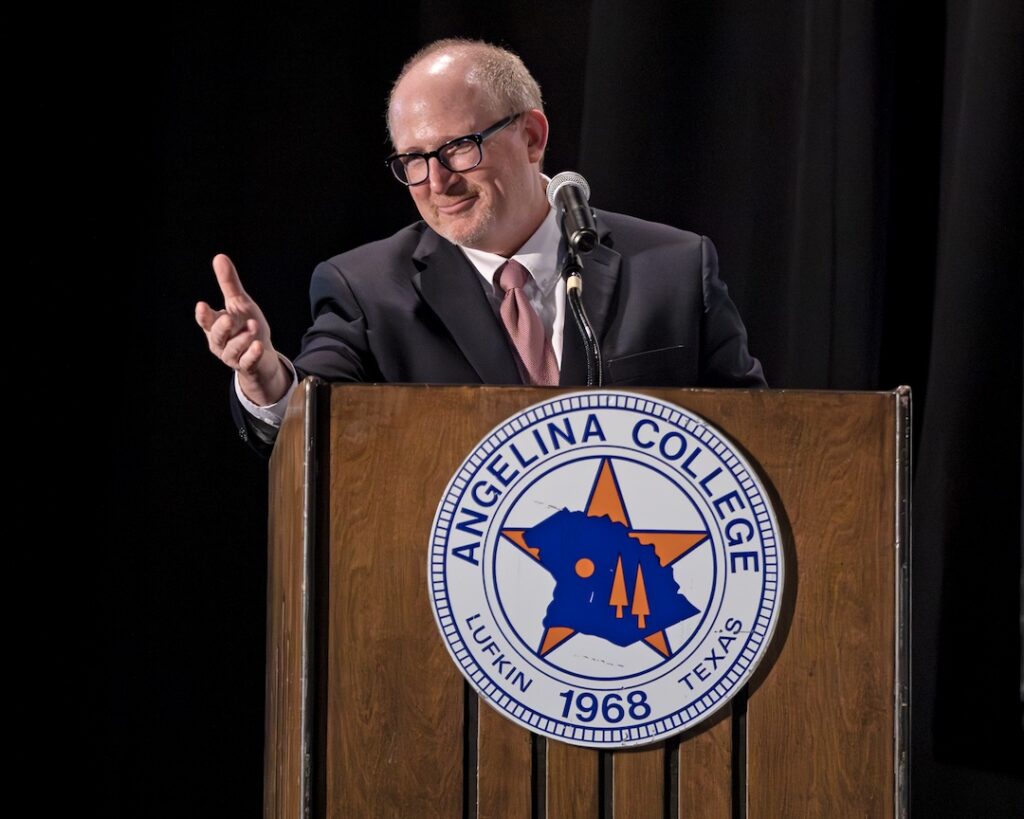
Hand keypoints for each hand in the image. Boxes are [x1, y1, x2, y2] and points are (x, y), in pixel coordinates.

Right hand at [195, 254, 289, 405]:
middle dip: (222, 328)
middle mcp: (220, 342)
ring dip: (243, 339)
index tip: (203, 305)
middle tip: (229, 318)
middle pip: (216, 336)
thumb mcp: (239, 304)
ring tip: (253, 327)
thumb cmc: (246, 327)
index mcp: (215, 326)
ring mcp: (233, 356)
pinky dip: (252, 355)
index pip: (205, 321)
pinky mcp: (247, 366)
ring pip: (233, 349)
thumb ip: (228, 284)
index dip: (203, 315)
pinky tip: (258, 346)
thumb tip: (219, 257)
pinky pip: (247, 362)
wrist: (263, 356)